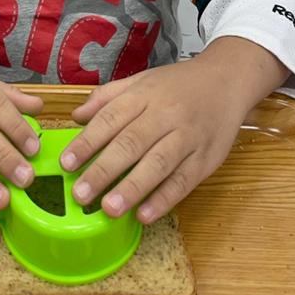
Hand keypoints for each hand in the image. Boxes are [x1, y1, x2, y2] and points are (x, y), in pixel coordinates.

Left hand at [59, 37, 287, 224]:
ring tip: (109, 209)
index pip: (111, 118)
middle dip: (104, 170)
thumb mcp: (141, 80)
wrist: (227, 80)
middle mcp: (165, 115)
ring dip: (133, 188)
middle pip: (132, 143)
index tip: (66, 164)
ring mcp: (188, 137)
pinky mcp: (206, 159)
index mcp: (144, 95)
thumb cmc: (177, 84)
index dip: (87, 142)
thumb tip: (76, 116)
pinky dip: (164, 199)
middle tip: (81, 194)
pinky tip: (144, 215)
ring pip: (158, 164)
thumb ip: (107, 97)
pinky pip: (183, 181)